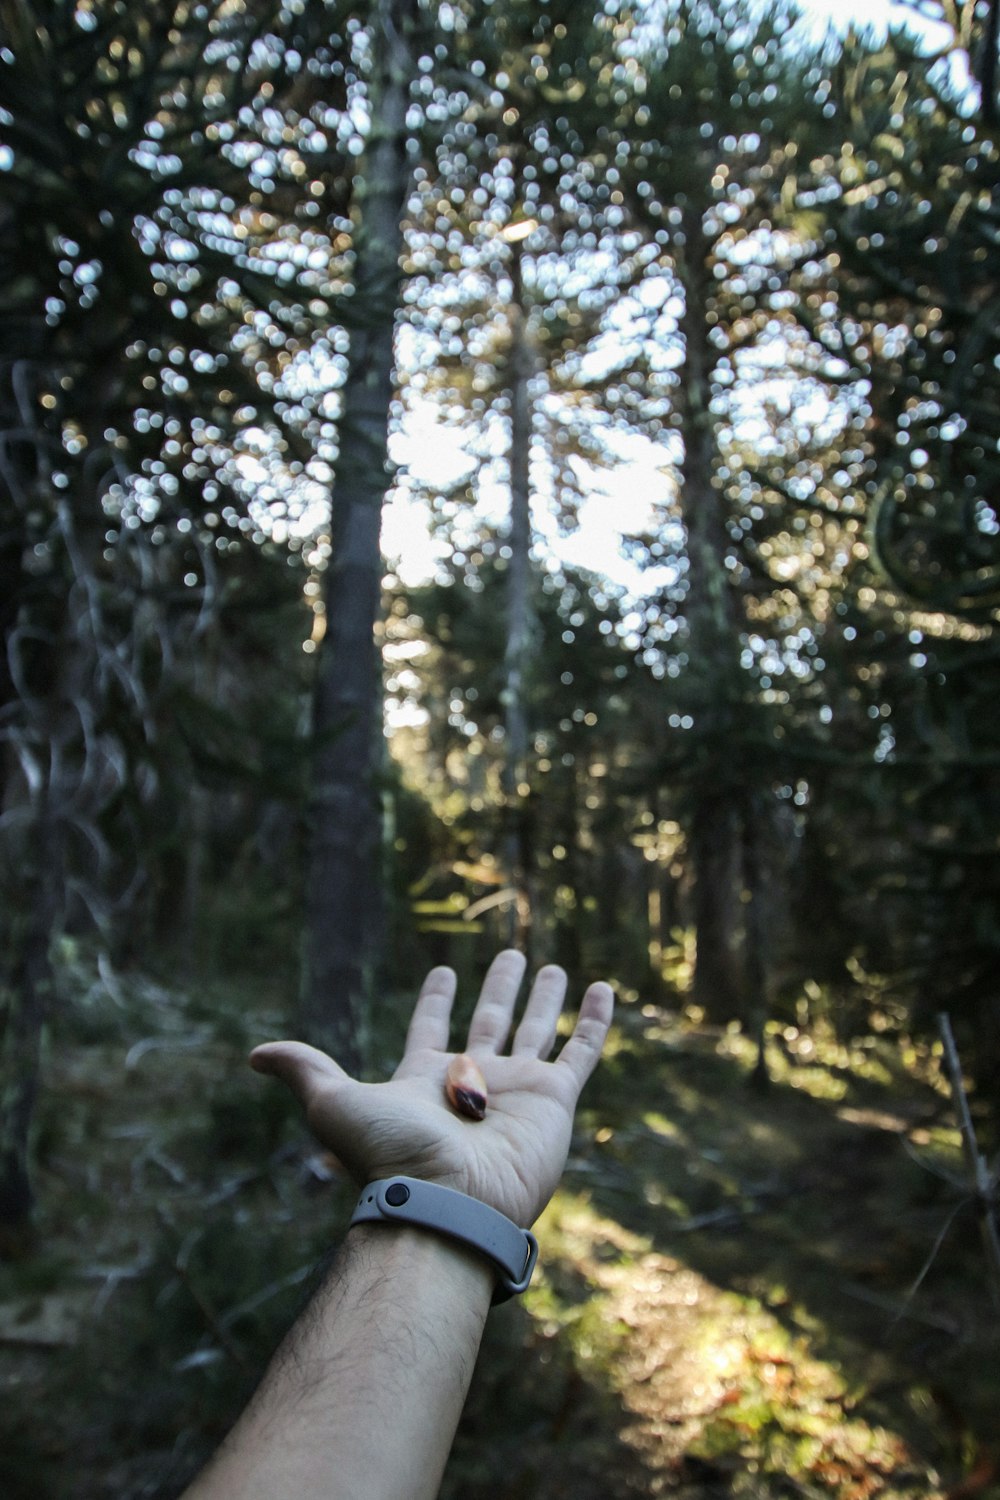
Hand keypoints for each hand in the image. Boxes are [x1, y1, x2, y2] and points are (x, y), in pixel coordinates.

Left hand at [249, 951, 613, 1227]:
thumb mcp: (335, 1103)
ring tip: (550, 964)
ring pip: (535, 1029)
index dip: (435, 1001)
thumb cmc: (390, 1155)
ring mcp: (517, 1090)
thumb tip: (254, 1054)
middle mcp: (474, 1082)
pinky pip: (580, 1051)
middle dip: (497, 990)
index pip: (431, 1030)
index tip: (442, 972)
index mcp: (425, 1080)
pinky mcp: (555, 1099)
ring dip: (542, 998)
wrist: (447, 1201)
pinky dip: (594, 1021)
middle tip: (508, 955)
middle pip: (489, 1023)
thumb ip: (303, 1071)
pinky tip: (602, 989)